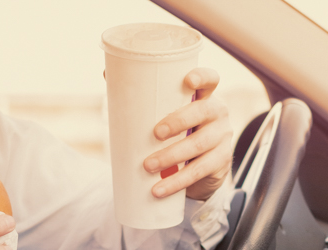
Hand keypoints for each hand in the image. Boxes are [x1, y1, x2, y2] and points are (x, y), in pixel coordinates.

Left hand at [143, 68, 231, 200]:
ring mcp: (222, 138)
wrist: (201, 168)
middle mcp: (218, 113)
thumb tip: (105, 73)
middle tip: (155, 134)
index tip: (187, 81)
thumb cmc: (178, 132)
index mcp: (204, 96)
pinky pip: (200, 171)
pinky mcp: (221, 162)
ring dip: (172, 156)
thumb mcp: (167, 114)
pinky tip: (159, 189)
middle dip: (178, 122)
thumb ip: (144, 97)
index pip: (211, 79)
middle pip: (203, 112)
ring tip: (148, 165)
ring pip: (200, 145)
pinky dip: (177, 181)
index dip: (202, 77)